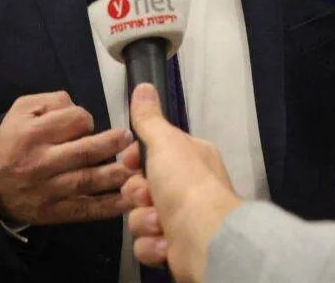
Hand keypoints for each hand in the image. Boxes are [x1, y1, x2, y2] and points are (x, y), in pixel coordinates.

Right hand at [0, 91, 135, 224]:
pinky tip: (128, 200)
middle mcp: (40, 162)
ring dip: (117, 174)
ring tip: (137, 166)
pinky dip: (109, 207)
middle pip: (84, 152)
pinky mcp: (53, 212)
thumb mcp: (22, 110)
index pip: (72, 121)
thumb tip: (79, 108)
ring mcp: (47, 190)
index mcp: (32, 133)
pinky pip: (85, 210)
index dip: (86, 119)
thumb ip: (52, 101)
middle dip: (112, 144)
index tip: (88, 123)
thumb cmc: (11, 142)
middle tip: (130, 139)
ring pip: (88, 181)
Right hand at [120, 83, 240, 282]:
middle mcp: (188, 187)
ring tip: (160, 223)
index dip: (135, 160)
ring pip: (140, 217)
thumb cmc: (186, 186)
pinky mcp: (174, 247)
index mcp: (190, 157)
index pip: (152, 153)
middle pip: (140, 187)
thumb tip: (144, 87)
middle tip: (148, 195)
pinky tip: (165, 243)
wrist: (204, 238)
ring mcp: (181, 219)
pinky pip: (146, 244)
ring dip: (145, 221)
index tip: (130, 163)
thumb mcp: (165, 142)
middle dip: (138, 194)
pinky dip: (152, 245)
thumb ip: (149, 118)